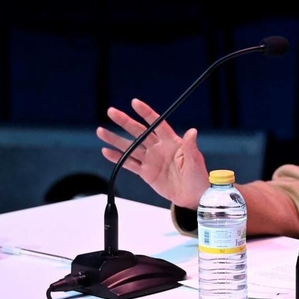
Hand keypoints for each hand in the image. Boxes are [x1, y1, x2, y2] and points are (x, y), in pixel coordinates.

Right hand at [96, 99, 210, 208]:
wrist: (193, 196)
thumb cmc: (198, 177)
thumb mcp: (195, 161)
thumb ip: (191, 147)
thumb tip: (192, 131)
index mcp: (172, 142)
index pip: (156, 123)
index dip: (146, 113)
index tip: (135, 102)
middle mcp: (159, 148)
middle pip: (139, 132)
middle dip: (125, 121)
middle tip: (111, 112)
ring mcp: (151, 159)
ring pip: (130, 147)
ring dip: (115, 139)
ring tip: (101, 131)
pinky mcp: (146, 172)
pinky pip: (129, 164)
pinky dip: (117, 158)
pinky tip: (106, 151)